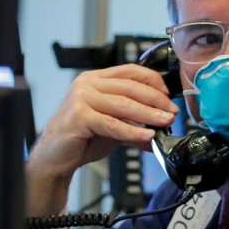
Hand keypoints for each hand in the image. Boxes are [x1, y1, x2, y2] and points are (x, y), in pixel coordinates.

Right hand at [25, 64, 179, 214]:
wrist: (55, 157)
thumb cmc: (82, 137)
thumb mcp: (114, 125)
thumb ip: (134, 121)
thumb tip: (162, 125)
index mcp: (96, 79)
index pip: (130, 71)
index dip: (153, 81)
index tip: (169, 94)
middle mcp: (87, 84)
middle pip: (130, 88)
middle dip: (156, 100)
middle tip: (172, 112)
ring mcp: (81, 98)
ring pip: (124, 104)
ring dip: (149, 114)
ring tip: (165, 122)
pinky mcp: (79, 116)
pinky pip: (112, 124)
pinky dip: (132, 131)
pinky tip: (147, 136)